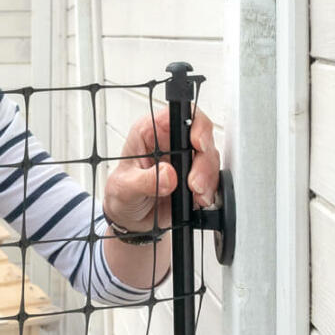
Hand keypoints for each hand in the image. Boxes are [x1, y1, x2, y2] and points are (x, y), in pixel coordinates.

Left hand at [103, 106, 219, 231]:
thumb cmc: (121, 195)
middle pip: (202, 136)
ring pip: (210, 158)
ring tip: (195, 195)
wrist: (129, 219)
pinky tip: (199, 200)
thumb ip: (145, 181)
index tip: (197, 143)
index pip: (179, 115)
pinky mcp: (195, 178)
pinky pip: (212, 179)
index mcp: (151, 132)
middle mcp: (171, 142)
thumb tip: (167, 175)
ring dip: (208, 178)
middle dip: (204, 161)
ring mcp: (185, 160)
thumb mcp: (124, 188)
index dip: (194, 125)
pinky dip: (210, 191)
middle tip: (194, 183)